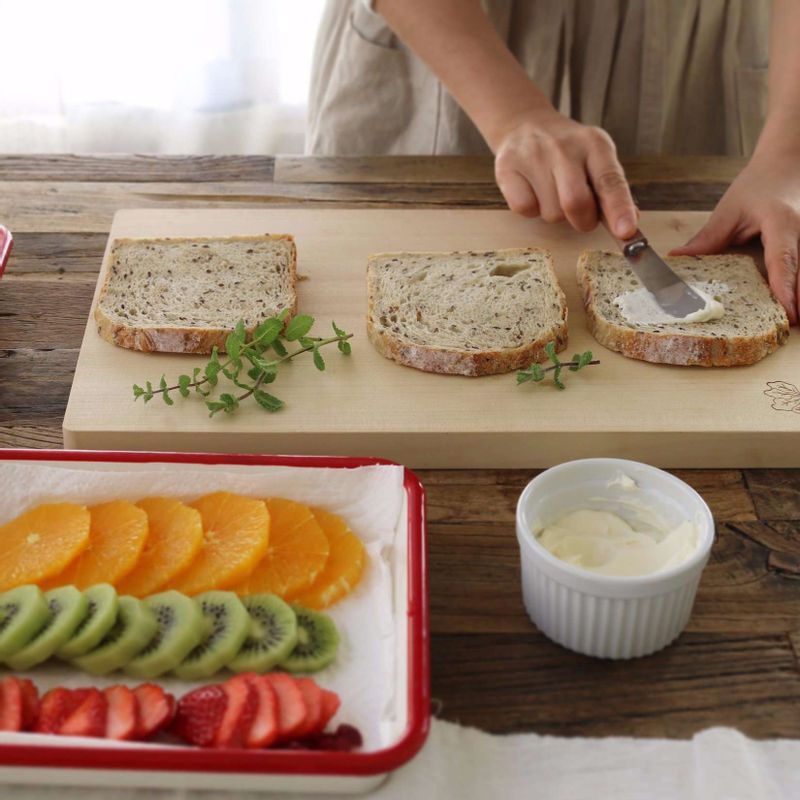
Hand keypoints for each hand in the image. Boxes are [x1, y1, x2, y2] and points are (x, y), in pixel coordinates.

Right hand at [493, 108, 637, 238]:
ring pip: (551, 213)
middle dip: (583, 221)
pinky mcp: (507, 168)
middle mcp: (564, 147)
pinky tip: (533, 192)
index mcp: (594, 144)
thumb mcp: (596, 160)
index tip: (626, 232)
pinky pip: (524, 209)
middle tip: (581, 217)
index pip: (610, 181)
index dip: (619, 209)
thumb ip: (612, 191)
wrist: (524, 124)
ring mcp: (533, 156)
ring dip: (556, 214)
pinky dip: (531, 210)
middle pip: (576, 203)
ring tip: (552, 192)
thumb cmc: (568, 153)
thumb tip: (629, 224)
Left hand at [671, 150, 799, 324]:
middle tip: (788, 329)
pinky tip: (792, 304)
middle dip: (799, 302)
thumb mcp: (730, 209)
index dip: (786, 289)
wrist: (790, 162)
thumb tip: (677, 259)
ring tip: (790, 322)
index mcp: (783, 223)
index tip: (787, 314)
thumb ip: (708, 239)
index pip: (784, 260)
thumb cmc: (760, 184)